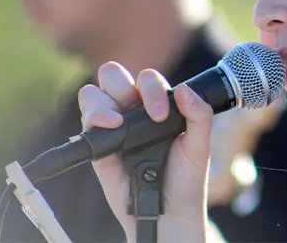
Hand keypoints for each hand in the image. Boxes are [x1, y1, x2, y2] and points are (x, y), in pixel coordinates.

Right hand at [78, 62, 213, 241]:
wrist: (170, 211)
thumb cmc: (186, 177)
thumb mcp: (200, 145)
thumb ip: (200, 115)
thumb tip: (183, 89)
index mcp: (157, 104)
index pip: (147, 79)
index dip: (153, 89)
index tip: (162, 115)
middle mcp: (132, 111)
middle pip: (113, 76)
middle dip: (123, 84)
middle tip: (142, 113)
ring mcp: (113, 127)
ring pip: (92, 94)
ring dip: (103, 100)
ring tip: (119, 122)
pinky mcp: (99, 147)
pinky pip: (86, 122)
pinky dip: (94, 117)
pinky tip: (111, 127)